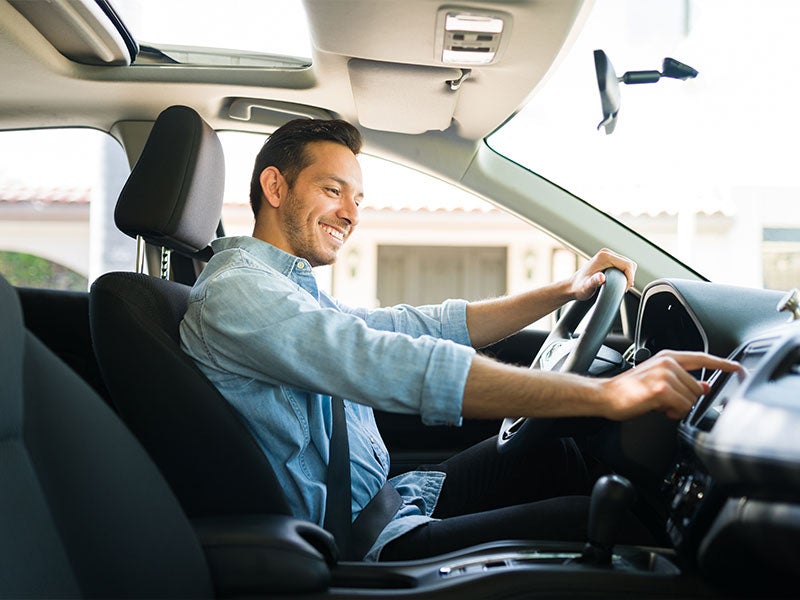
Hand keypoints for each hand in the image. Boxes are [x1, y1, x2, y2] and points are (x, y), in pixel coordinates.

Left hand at [569, 248, 636, 300]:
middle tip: (622, 289)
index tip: (624, 289)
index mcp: (604, 256)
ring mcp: (608, 255)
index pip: (628, 265)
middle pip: (630, 264)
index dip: (630, 278)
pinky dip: (624, 274)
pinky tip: (617, 282)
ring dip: (627, 276)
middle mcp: (607, 253)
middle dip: (629, 277)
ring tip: (620, 286)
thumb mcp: (587, 287)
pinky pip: (623, 266)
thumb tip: (601, 278)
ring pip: (628, 265)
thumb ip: (594, 282)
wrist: (573, 286)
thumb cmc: (579, 287)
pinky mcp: (609, 259)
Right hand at [598, 350, 741, 419]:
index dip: (723, 364)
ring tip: (660, 405)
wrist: (605, 395)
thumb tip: (704, 386)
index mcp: (668, 358)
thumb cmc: (628, 390)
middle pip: (698, 387)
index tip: (738, 368)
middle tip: (666, 403)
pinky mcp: (661, 389)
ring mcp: (665, 375)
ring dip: (679, 408)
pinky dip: (673, 413)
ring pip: (691, 399)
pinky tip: (659, 409)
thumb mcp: (657, 380)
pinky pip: (682, 407)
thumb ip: (682, 381)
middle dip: (686, 400)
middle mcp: (668, 363)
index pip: (702, 358)